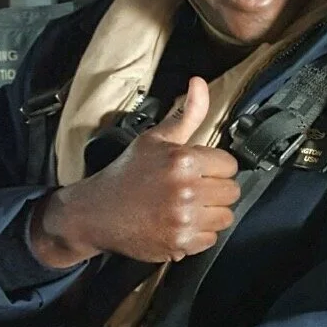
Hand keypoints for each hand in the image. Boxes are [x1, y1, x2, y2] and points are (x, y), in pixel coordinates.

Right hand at [31, 76, 239, 266]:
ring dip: (211, 213)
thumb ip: (186, 114)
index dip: (216, 167)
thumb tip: (200, 83)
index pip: (229, 165)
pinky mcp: (180, 243)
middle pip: (231, 192)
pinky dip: (199, 234)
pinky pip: (210, 239)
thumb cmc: (126, 173)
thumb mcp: (154, 139)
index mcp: (182, 160)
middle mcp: (185, 190)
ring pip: (225, 217)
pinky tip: (180, 223)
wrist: (96, 212)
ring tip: (189, 207)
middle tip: (194, 189)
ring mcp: (183, 219)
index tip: (200, 170)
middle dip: (216, 190)